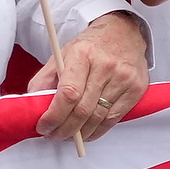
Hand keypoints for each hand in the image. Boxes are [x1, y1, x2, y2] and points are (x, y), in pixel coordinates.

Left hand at [30, 11, 150, 141]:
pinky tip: (87, 131)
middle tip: (54, 136)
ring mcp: (124, 78)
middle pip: (83, 110)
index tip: (44, 127)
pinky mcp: (137, 88)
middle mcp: (106, 66)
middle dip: (65, 129)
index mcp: (82, 54)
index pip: (68, 93)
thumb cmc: (90, 47)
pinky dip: (98, 130)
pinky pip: (114, 119)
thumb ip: (44, 80)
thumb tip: (32, 107)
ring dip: (80, 133)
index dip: (54, 115)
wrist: (124, 32)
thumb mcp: (62, 55)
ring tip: (69, 135)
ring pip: (98, 118)